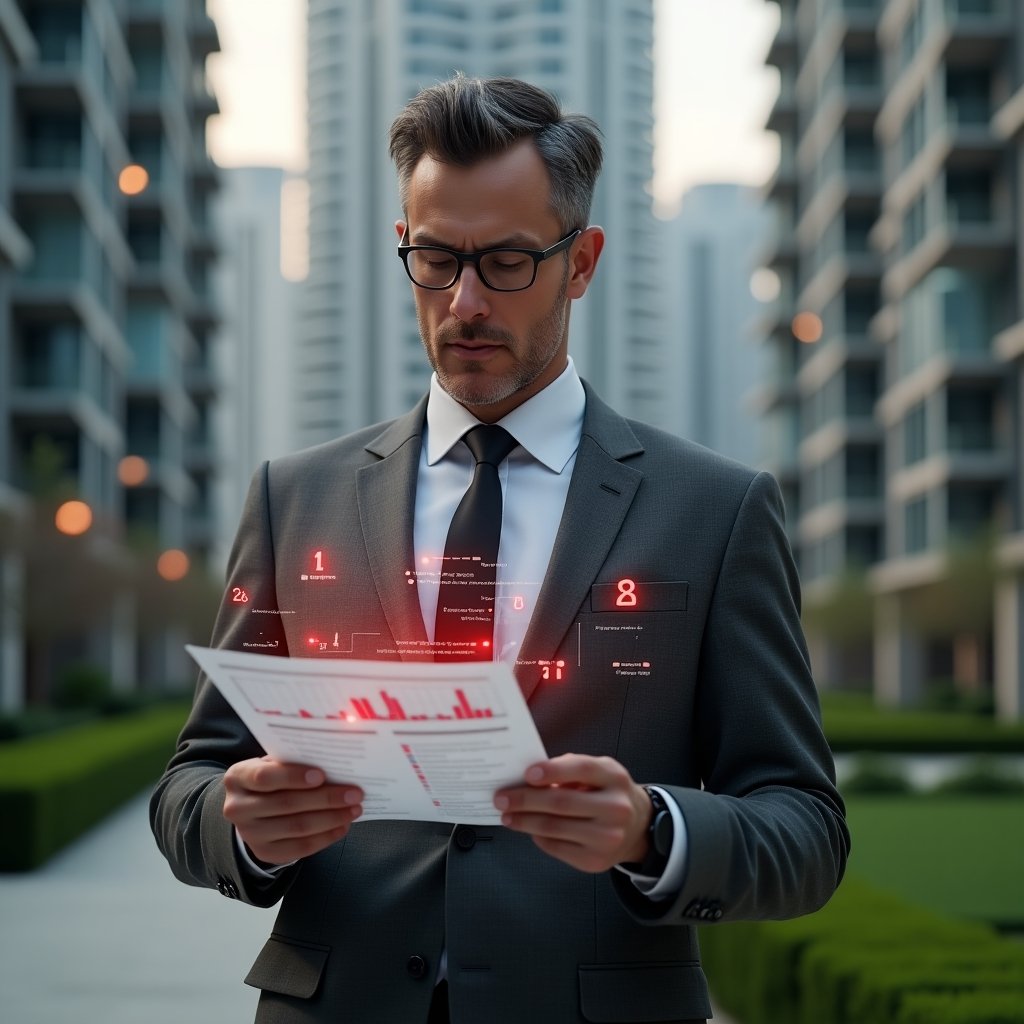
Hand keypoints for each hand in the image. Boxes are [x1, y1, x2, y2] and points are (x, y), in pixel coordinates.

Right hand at [222, 757, 363, 865]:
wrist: (250, 810)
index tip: (322, 775)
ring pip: (297, 827)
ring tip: (354, 809)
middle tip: (354, 793)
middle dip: (325, 798)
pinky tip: (343, 825)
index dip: (293, 776)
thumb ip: (294, 761)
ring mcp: (250, 834)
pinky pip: (301, 847)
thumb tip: (334, 761)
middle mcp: (237, 808)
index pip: (264, 777)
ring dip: (331, 818)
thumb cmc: (271, 778)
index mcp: (238, 777)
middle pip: (286, 804)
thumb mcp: (274, 764)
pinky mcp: (265, 853)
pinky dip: (326, 836)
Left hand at [494, 753, 651, 872]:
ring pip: (554, 828)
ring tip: (507, 815)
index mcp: (614, 778)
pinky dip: (537, 836)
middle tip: (501, 797)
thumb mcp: (599, 772)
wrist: (636, 827)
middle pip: (561, 803)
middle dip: (526, 800)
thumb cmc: (607, 792)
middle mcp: (615, 808)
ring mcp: (607, 838)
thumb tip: (529, 777)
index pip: (582, 770)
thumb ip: (570, 769)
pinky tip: (528, 828)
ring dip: (524, 821)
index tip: (527, 773)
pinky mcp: (595, 861)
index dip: (553, 770)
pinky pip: (556, 847)